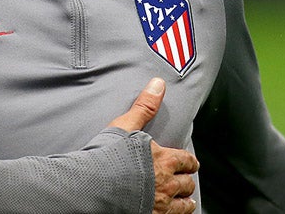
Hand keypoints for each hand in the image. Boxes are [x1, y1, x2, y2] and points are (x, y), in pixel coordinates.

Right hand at [109, 78, 199, 213]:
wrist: (93, 186)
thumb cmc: (106, 156)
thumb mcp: (125, 125)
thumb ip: (144, 106)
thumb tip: (158, 83)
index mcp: (163, 159)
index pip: (186, 161)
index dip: (189, 162)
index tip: (191, 163)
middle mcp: (166, 183)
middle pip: (186, 184)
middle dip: (187, 182)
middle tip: (187, 181)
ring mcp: (159, 204)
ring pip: (182, 206)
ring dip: (185, 202)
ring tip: (186, 202)